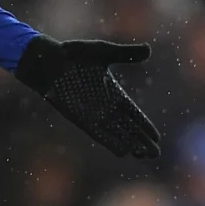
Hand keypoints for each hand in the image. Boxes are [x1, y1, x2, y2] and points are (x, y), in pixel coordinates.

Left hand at [15, 35, 160, 157]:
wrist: (47, 60)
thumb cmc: (73, 54)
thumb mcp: (103, 52)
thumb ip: (125, 54)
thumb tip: (149, 50)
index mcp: (113, 92)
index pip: (133, 113)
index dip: (145, 125)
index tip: (157, 138)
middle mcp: (105, 105)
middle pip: (128, 127)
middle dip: (142, 140)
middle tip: (155, 153)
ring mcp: (93, 112)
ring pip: (116, 133)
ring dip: (130, 143)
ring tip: (144, 155)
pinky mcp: (79, 117)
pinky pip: (99, 133)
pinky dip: (111, 141)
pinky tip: (124, 151)